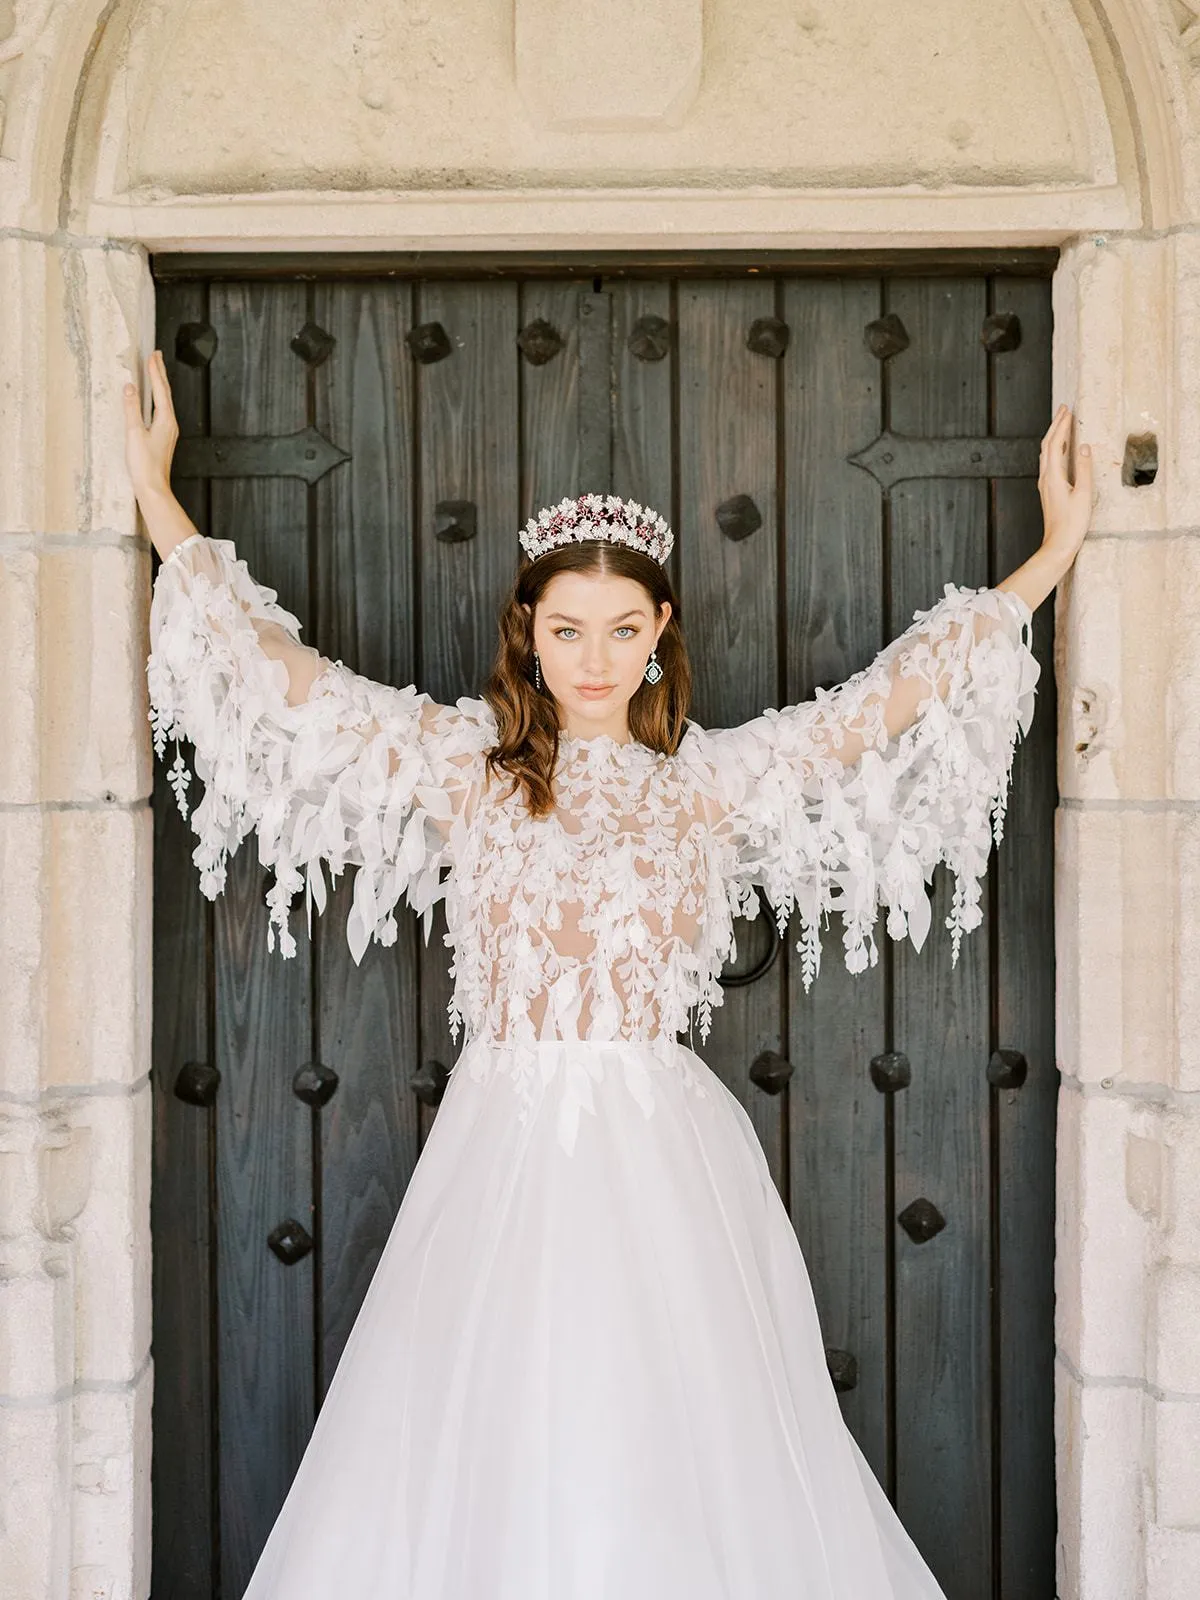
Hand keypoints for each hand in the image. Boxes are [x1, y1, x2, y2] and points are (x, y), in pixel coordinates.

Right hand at [122, 350, 178, 500]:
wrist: (153, 488)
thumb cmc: (144, 464)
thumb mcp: (134, 433)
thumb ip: (131, 409)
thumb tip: (129, 387)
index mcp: (165, 420)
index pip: (160, 389)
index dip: (155, 371)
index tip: (152, 355)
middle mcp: (171, 424)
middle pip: (166, 393)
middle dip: (160, 373)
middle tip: (157, 356)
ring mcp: (169, 432)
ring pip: (165, 402)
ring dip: (160, 385)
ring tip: (156, 372)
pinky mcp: (164, 438)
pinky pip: (162, 411)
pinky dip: (158, 399)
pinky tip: (154, 401)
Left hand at [1038, 403, 1092, 567]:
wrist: (1058, 545)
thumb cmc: (1072, 525)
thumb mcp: (1084, 495)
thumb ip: (1085, 469)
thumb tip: (1085, 448)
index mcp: (1053, 476)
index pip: (1055, 443)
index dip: (1062, 425)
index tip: (1068, 410)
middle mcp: (1046, 478)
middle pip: (1047, 445)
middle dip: (1055, 425)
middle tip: (1063, 410)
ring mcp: (1045, 485)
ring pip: (1046, 454)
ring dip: (1053, 436)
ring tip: (1061, 424)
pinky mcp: (1048, 491)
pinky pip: (1048, 463)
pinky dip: (1053, 450)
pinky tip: (1059, 451)